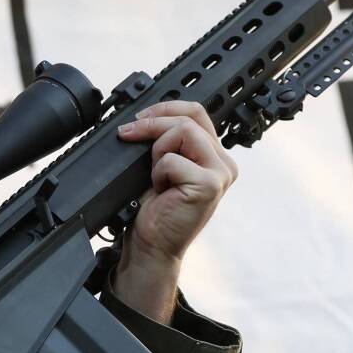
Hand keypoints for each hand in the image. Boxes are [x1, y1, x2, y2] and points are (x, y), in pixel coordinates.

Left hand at [114, 101, 237, 321]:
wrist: (152, 244)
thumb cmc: (155, 210)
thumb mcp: (162, 165)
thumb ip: (168, 140)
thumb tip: (148, 115)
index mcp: (213, 155)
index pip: (196, 112)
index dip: (165, 108)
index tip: (140, 118)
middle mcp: (222, 162)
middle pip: (189, 117)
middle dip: (153, 124)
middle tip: (129, 134)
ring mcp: (220, 174)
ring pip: (183, 131)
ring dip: (158, 149)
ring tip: (156, 174)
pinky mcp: (209, 185)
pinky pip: (173, 159)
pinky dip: (158, 172)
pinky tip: (162, 190)